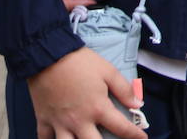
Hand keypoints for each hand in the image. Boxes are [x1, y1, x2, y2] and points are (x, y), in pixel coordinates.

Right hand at [28, 47, 144, 138]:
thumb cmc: (80, 63)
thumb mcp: (108, 71)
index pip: (121, 127)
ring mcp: (59, 123)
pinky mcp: (43, 120)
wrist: (48, 56)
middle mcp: (79, 121)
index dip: (134, 134)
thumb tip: (138, 104)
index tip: (143, 138)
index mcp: (97, 108)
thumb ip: (124, 90)